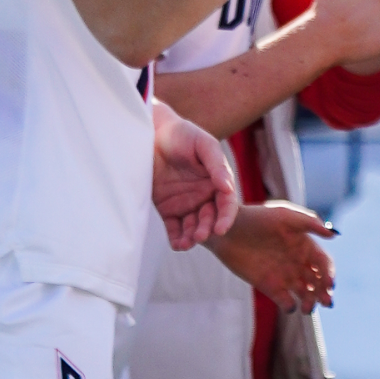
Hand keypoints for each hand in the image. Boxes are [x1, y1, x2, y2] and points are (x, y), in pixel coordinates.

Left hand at [151, 101, 237, 250]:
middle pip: (210, 218)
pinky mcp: (167, 209)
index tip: (221, 228)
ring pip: (193, 226)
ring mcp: (186, 203)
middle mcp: (204, 195)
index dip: (226, 217)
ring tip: (188, 243)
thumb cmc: (183, 134)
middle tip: (200, 235)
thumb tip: (227, 187)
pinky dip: (177, 238)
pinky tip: (178, 245)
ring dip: (192, 237)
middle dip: (207, 229)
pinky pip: (174, 228)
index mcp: (217, 182)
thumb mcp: (204, 144)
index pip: (226, 204)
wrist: (152, 133)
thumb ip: (216, 165)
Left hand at [206, 201, 335, 313]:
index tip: (330, 283)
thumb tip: (334, 234)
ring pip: (305, 293)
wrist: (228, 229)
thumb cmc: (258, 217)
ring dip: (311, 302)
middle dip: (324, 293)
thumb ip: (309, 223)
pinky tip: (291, 306)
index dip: (329, 274)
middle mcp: (298, 262)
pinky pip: (285, 301)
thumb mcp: (285, 215)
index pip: (324, 264)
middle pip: (318, 282)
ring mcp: (284, 275)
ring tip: (308, 308)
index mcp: (306, 246)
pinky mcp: (269, 286)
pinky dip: (290, 306)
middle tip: (327, 302)